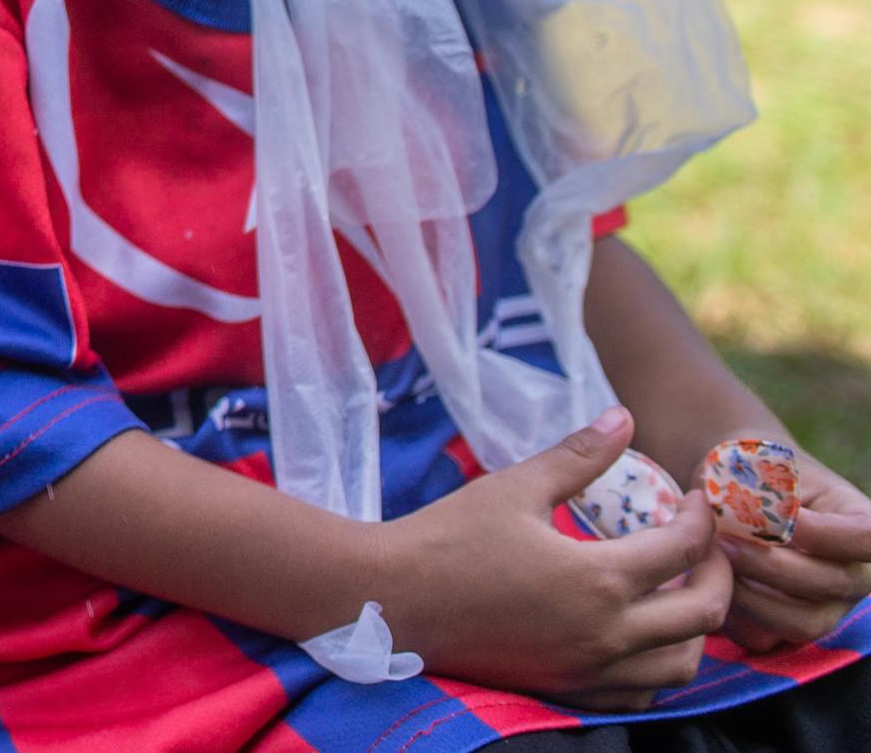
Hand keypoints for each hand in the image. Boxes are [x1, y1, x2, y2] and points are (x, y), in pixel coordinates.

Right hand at [378, 412, 731, 708]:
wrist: (391, 599)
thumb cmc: (447, 537)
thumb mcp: (515, 486)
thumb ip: (578, 456)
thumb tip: (623, 418)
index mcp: (598, 578)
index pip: (683, 548)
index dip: (700, 518)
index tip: (692, 500)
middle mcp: (607, 633)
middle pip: (704, 613)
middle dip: (720, 575)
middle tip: (705, 548)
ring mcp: (590, 670)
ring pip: (682, 663)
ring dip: (695, 627)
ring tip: (678, 591)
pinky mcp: (569, 691)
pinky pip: (643, 691)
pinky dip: (659, 664)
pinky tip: (641, 634)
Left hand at [713, 447, 870, 654]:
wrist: (735, 491)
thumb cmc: (751, 472)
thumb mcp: (760, 466)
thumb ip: (760, 491)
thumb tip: (741, 523)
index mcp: (859, 523)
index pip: (867, 538)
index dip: (824, 533)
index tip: (782, 518)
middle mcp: (854, 572)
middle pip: (828, 584)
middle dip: (768, 564)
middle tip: (722, 542)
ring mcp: (828, 606)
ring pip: (801, 621)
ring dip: (750, 595)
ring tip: (713, 562)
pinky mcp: (792, 626)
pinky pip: (767, 638)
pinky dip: (735, 616)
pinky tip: (712, 583)